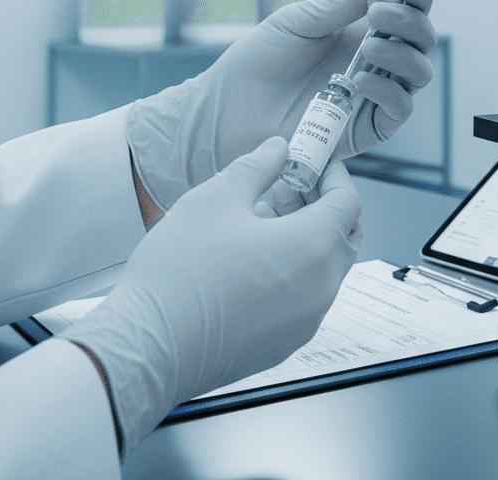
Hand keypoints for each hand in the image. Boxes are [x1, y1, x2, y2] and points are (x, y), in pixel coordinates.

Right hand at [66, 137, 361, 456]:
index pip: (348, 202)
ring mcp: (305, 322)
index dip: (334, 175)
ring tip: (262, 216)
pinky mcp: (284, 344)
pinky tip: (253, 256)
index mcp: (311, 248)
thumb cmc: (180, 272)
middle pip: (344, 236)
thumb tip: (278, 150)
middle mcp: (320, 289)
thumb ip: (257, 167)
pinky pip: (306, 297)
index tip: (315, 160)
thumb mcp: (217, 198)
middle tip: (290, 185)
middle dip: (325, 205)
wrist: (148, 347)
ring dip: (308, 237)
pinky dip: (295, 269)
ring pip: (326, 268)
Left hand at [128, 0, 435, 209]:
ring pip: (419, 74)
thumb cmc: (257, 62)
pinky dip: (388, 91)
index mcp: (359, 30)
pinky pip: (398, 110)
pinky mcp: (365, 128)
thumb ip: (341, 3)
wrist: (227, 107)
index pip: (406, 11)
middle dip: (411, 21)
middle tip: (380, 13)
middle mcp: (374, 62)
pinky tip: (359, 79)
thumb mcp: (298, 21)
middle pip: (421, 41)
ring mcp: (372, 95)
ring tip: (368, 44)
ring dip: (403, 54)